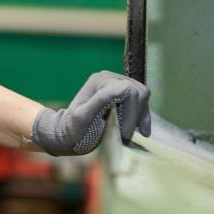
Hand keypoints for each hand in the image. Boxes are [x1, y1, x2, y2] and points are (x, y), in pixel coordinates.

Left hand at [30, 71, 150, 155]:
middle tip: (125, 135)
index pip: (129, 91)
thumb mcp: (82, 117)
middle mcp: (109, 77)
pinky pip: (142, 101)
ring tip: (128, 134)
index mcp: (100, 80)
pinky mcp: (123, 94)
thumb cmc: (74, 129)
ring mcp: (117, 84)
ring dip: (140, 116)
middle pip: (138, 92)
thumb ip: (100, 100)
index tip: (124, 133)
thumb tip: (123, 88)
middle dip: (135, 116)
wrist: (69, 134)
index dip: (130, 114)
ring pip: (143, 95)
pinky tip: (142, 131)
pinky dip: (143, 116)